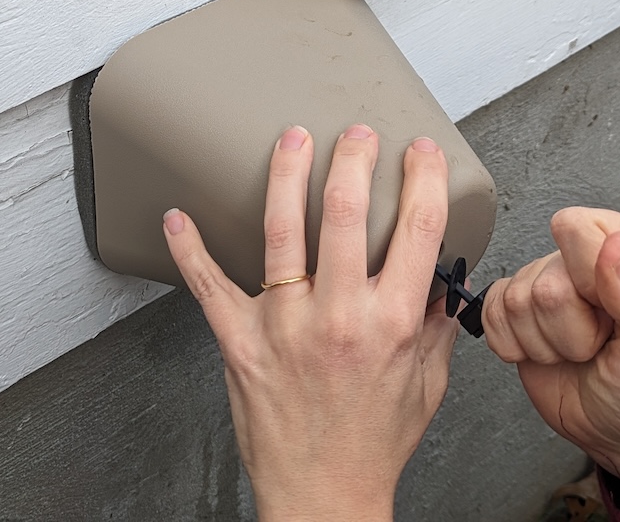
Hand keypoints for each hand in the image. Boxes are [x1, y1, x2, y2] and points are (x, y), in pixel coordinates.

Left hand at [162, 126, 458, 521]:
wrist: (323, 495)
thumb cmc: (372, 443)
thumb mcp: (426, 384)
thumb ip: (434, 325)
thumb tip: (440, 278)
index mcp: (391, 323)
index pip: (417, 231)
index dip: (422, 179)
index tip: (419, 154)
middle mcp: (339, 317)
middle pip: (346, 212)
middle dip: (352, 158)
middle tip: (353, 133)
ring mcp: (284, 326)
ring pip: (282, 230)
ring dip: (287, 174)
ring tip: (292, 139)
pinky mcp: (241, 341)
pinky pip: (207, 285)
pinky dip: (189, 248)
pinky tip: (179, 216)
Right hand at [483, 207, 619, 508]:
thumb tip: (615, 245)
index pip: (580, 230)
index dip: (589, 280)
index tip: (615, 314)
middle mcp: (589, 254)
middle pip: (545, 278)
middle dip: (570, 329)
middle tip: (601, 344)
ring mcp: (547, 276)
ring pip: (516, 301)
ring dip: (548, 345)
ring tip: (581, 351)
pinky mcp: (512, 302)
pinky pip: (491, 313)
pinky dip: (518, 347)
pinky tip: (550, 352)